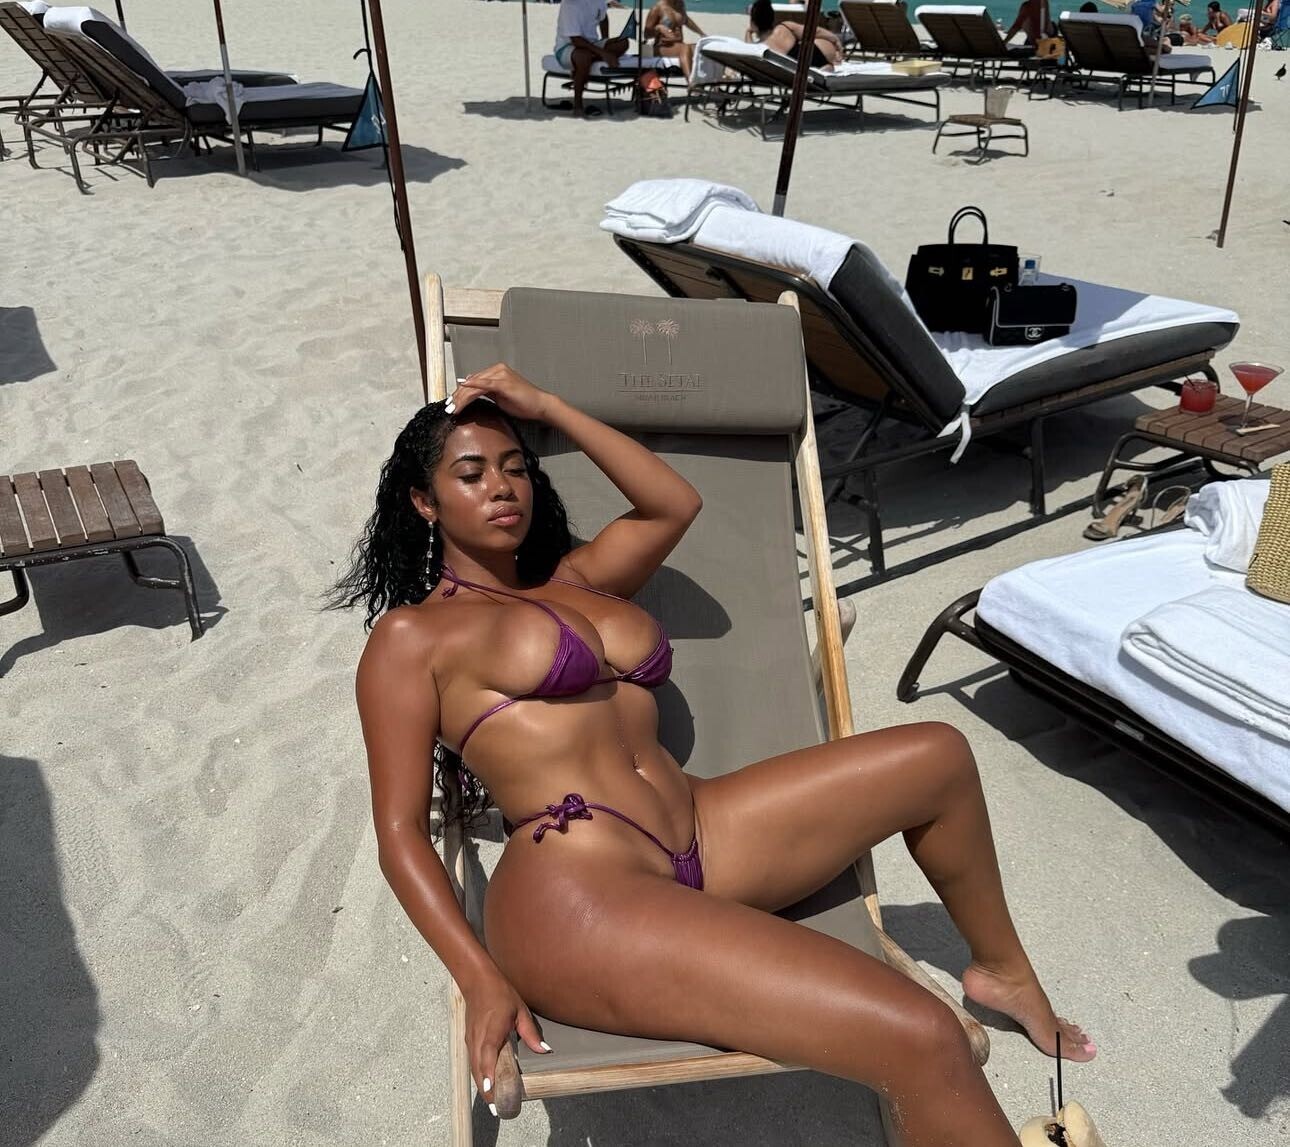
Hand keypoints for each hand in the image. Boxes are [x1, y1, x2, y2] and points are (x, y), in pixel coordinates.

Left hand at [448, 364, 552, 422]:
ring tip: (454, 407)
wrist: (540, 405)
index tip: (452, 403)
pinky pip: (484, 384)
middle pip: (471, 382)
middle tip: (449, 407)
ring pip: (475, 385)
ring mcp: (500, 375)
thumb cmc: (524, 403)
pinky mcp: (503, 382)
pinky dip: (472, 386)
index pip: (473, 381)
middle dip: (458, 396)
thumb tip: (472, 393)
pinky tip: (463, 387)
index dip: (460, 393)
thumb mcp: (501, 397)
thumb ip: (487, 392)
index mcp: (496, 372)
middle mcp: (497, 370)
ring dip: (462, 397)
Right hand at [464, 976, 549, 1110]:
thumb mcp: (520, 1010)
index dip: (489, 1075)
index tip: (493, 1092)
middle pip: (479, 1070)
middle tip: (498, 1108)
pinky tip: (487, 1084)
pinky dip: (480, 1075)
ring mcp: (471, 1041)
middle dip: (487, 1090)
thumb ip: (530, 1033)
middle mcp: (478, 1039)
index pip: (488, 1057)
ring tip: (493, 1102)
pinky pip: (474, 1062)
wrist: (477, 981)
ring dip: (483, 1085)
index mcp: (492, 1031)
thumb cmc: (499, 993)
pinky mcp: (469, 1041)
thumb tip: (544, 1050)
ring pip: (475, 1069)